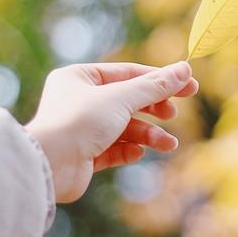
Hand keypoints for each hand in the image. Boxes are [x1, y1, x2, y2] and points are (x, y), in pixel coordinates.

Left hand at [25, 61, 198, 202]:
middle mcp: (79, 100)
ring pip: (124, 127)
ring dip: (148, 135)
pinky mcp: (85, 154)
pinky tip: (137, 153)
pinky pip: (114, 148)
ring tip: (167, 145)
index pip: (127, 73)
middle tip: (174, 113)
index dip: (159, 80)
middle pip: (128, 100)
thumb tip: (185, 69)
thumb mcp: (121, 98)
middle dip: (153, 109)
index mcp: (79, 77)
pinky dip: (129, 150)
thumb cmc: (79, 122)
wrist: (49, 167)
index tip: (188, 86)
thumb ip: (154, 86)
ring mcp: (82, 128)